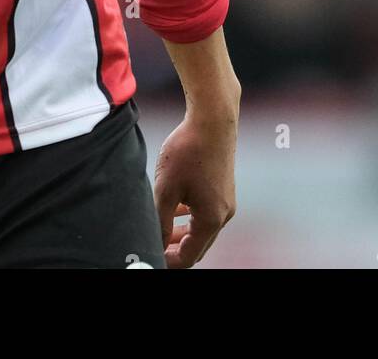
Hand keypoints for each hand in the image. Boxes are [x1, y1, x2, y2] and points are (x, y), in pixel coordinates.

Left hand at [153, 102, 238, 268]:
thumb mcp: (167, 188)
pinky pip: (206, 211)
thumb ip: (161, 220)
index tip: (151, 255)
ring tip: (162, 228)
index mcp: (211, 220)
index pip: (190, 255)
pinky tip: (175, 205)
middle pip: (199, 244)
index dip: (169, 259)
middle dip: (176, 248)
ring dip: (183, 231)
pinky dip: (190, 215)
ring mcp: (226, 200)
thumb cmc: (188, 151)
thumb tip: (156, 243)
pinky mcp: (223, 187)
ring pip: (202, 227)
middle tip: (154, 245)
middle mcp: (224, 214)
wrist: (213, 119)